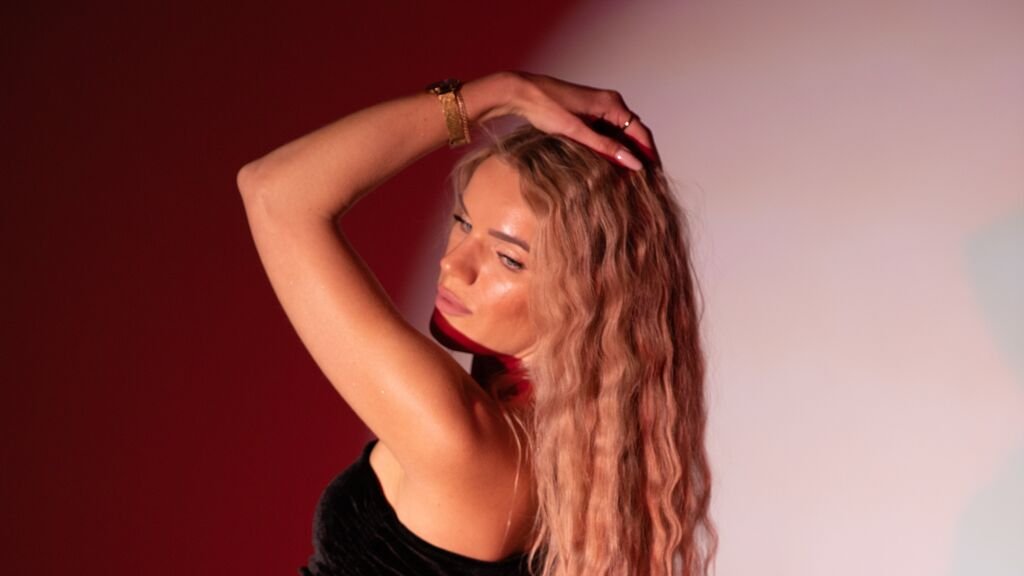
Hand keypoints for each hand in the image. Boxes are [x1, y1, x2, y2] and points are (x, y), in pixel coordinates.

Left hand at [494, 72, 657, 169]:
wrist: (523, 93)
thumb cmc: (547, 108)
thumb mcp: (578, 132)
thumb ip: (606, 147)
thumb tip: (634, 163)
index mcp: (613, 104)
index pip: (641, 133)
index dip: (650, 154)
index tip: (655, 175)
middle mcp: (611, 103)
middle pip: (634, 133)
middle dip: (639, 155)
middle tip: (644, 180)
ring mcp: (601, 107)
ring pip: (621, 134)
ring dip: (625, 152)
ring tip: (628, 176)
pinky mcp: (590, 113)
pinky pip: (608, 131)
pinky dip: (612, 147)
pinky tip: (610, 162)